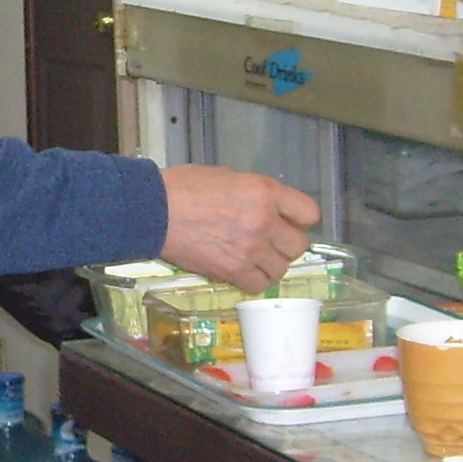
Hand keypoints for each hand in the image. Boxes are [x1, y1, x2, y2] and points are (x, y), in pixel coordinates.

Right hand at [159, 166, 319, 291]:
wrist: (154, 211)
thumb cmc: (184, 187)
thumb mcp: (227, 176)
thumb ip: (254, 193)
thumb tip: (266, 206)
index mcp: (265, 192)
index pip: (309, 213)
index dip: (299, 219)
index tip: (288, 222)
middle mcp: (264, 221)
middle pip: (298, 245)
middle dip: (285, 244)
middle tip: (268, 242)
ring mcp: (250, 249)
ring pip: (281, 269)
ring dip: (269, 265)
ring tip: (252, 258)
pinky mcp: (233, 272)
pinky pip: (259, 285)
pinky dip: (253, 280)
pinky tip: (241, 270)